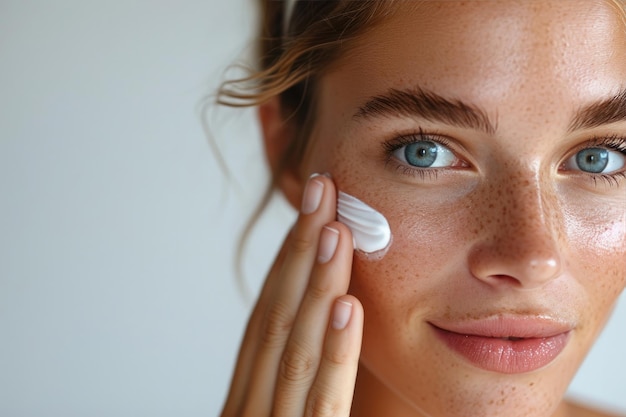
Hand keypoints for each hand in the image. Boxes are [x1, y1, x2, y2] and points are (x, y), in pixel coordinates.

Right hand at [220, 174, 362, 416]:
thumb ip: (293, 384)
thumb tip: (315, 326)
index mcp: (247, 394)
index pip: (267, 316)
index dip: (288, 258)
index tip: (310, 211)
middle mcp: (251, 404)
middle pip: (277, 317)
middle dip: (300, 249)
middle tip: (322, 189)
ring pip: (295, 348)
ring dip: (316, 283)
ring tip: (336, 229)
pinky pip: (322, 402)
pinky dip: (334, 352)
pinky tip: (348, 307)